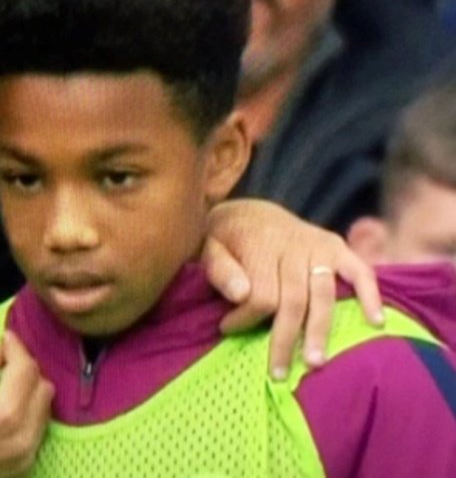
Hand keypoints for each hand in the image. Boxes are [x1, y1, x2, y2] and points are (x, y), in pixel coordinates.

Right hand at [0, 332, 52, 477]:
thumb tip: (1, 351)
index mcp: (4, 412)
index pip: (26, 369)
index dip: (16, 347)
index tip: (5, 338)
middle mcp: (22, 436)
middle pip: (44, 389)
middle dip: (26, 369)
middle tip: (5, 359)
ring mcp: (23, 456)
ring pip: (44, 411)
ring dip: (29, 392)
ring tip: (6, 381)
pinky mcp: (19, 468)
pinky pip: (36, 432)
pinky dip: (27, 414)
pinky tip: (6, 406)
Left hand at [203, 199, 383, 379]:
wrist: (249, 211)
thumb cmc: (226, 238)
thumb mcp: (209, 247)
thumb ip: (219, 270)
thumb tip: (240, 295)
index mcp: (260, 245)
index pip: (260, 294)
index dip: (245, 318)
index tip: (227, 328)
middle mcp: (294, 245)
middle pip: (293, 300)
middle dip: (285, 339)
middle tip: (279, 373)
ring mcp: (319, 245)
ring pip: (323, 294)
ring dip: (320, 330)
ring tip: (316, 362)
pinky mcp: (337, 246)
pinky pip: (361, 271)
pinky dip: (370, 295)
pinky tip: (376, 322)